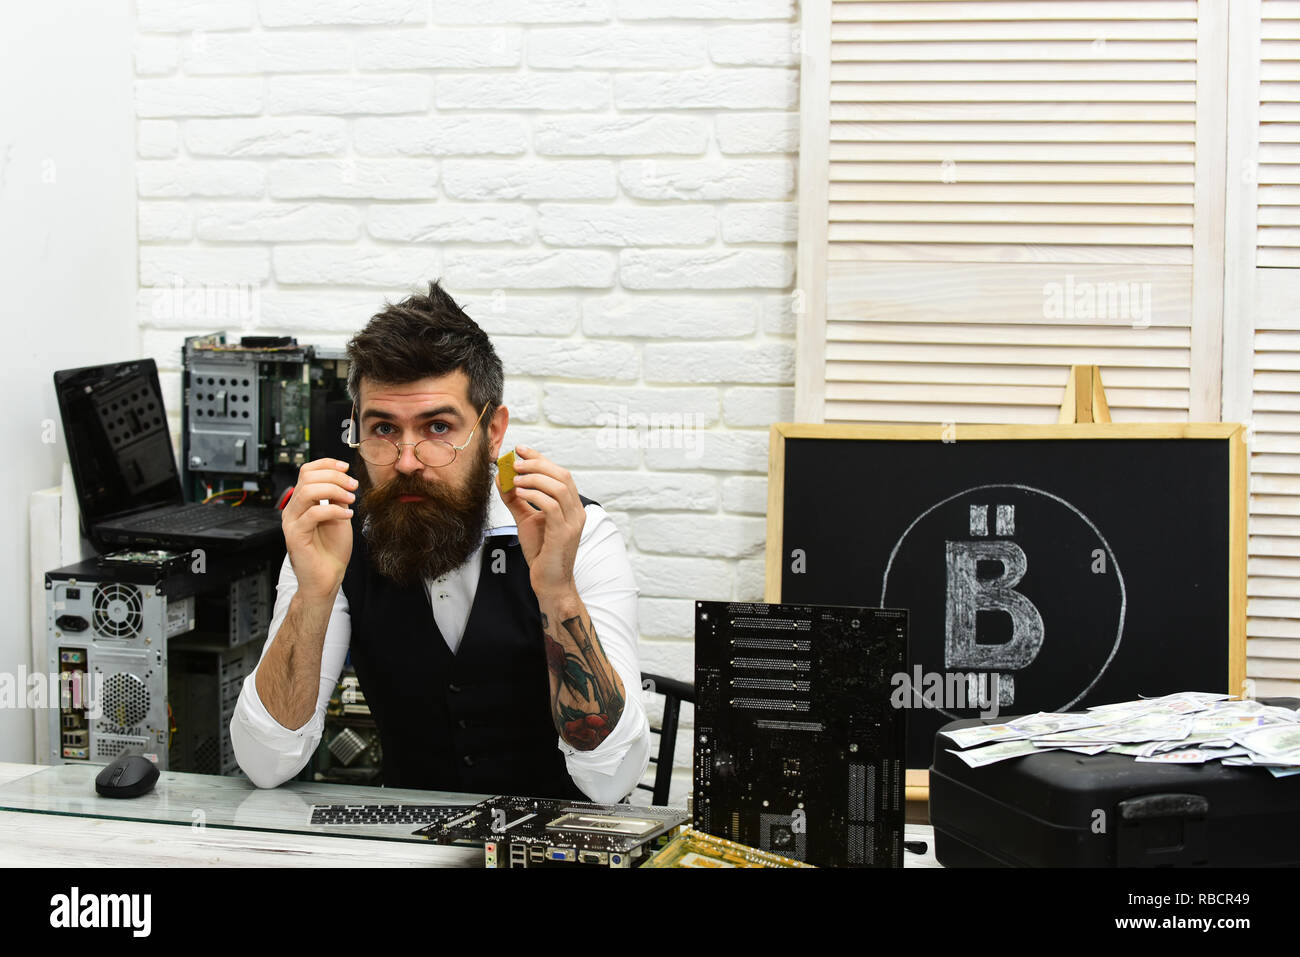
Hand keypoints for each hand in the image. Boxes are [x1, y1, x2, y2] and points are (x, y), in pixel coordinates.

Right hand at [281, 458, 355, 599]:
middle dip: (334, 476)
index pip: (306, 471)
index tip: (346, 467)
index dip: (326, 464)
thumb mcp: (339, 516)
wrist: (327, 577)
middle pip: (307, 477)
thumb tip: (343, 479)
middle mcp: (293, 509)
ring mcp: (292, 522)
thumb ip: (337, 499)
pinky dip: (334, 510)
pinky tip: (347, 516)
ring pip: (307, 491)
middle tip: (353, 485)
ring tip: (351, 499)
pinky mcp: (296, 535)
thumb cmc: (332, 550)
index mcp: (302, 502)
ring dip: (334, 490)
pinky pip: (313, 513)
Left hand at [496, 445, 584, 599]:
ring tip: (515, 478)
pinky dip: (534, 495)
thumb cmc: (541, 552)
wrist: (549, 582)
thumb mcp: (526, 520)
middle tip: (515, 462)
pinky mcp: (564, 533)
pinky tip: (519, 493)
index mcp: (572, 506)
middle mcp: (577, 511)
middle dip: (537, 464)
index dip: (540, 458)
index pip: (560, 474)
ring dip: (534, 478)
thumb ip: (516, 500)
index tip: (521, 450)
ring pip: (558, 487)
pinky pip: (551, 505)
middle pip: (562, 475)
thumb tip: (501, 478)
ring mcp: (573, 522)